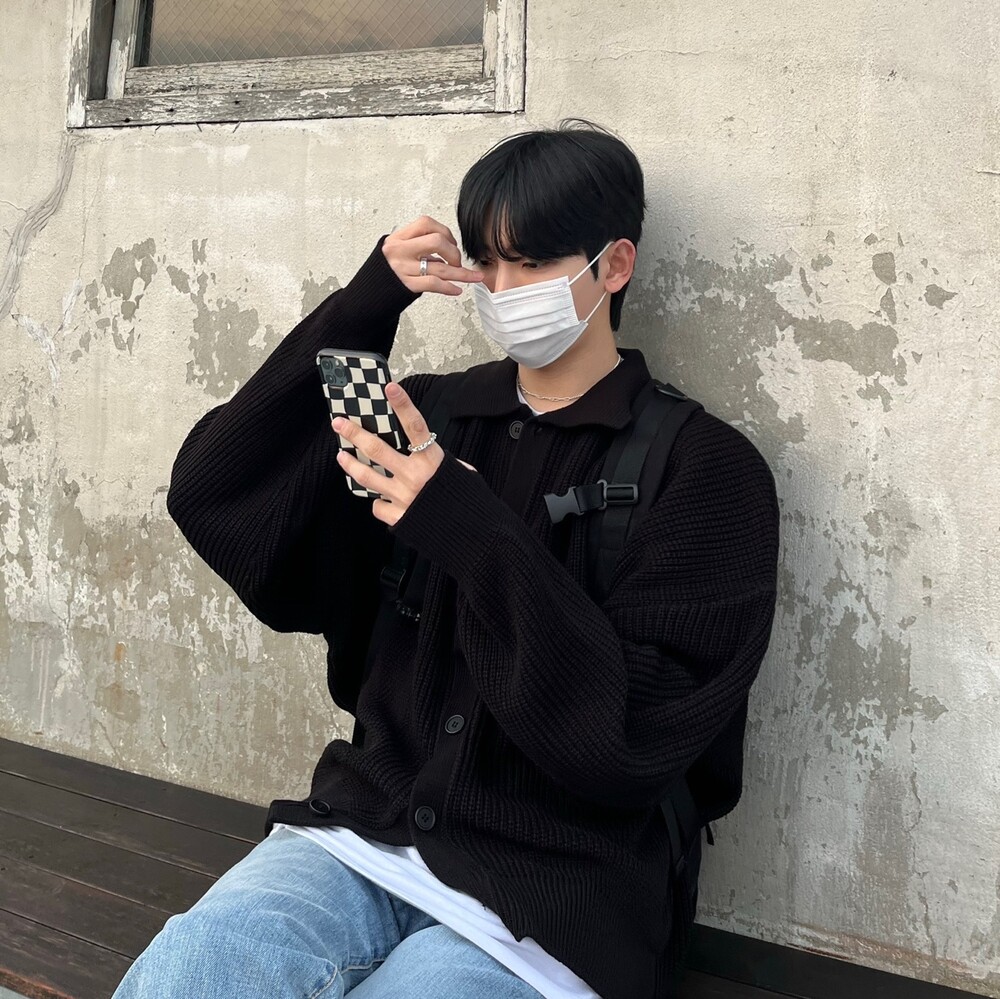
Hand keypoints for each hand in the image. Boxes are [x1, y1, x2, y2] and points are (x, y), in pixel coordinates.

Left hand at [333, 381, 477, 526]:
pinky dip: (380, 503)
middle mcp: (415, 477)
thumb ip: (440, 463)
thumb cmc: (470, 504)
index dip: (402, 405)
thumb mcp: (461, 474)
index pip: (415, 426)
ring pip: (367, 478)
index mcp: (433, 462)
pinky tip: (382, 500)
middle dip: (354, 434)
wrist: (475, 538)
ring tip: (342, 456)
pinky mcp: (399, 518)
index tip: (389, 387)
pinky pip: (379, 506)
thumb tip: (425, 455)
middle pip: (377, 450)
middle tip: (339, 423)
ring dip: (351, 465)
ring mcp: (404, 498)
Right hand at [382, 215, 483, 296]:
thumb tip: (447, 250)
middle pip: (437, 242)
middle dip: (453, 252)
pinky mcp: (406, 285)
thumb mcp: (397, 251)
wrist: (368, 293)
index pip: (426, 223)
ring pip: (440, 268)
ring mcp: (403, 268)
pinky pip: (434, 284)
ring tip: (475, 277)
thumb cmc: (386, 272)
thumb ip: (417, 246)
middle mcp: (399, 250)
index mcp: (398, 238)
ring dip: (462, 273)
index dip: (444, 232)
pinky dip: (449, 288)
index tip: (451, 243)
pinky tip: (457, 289)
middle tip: (456, 262)